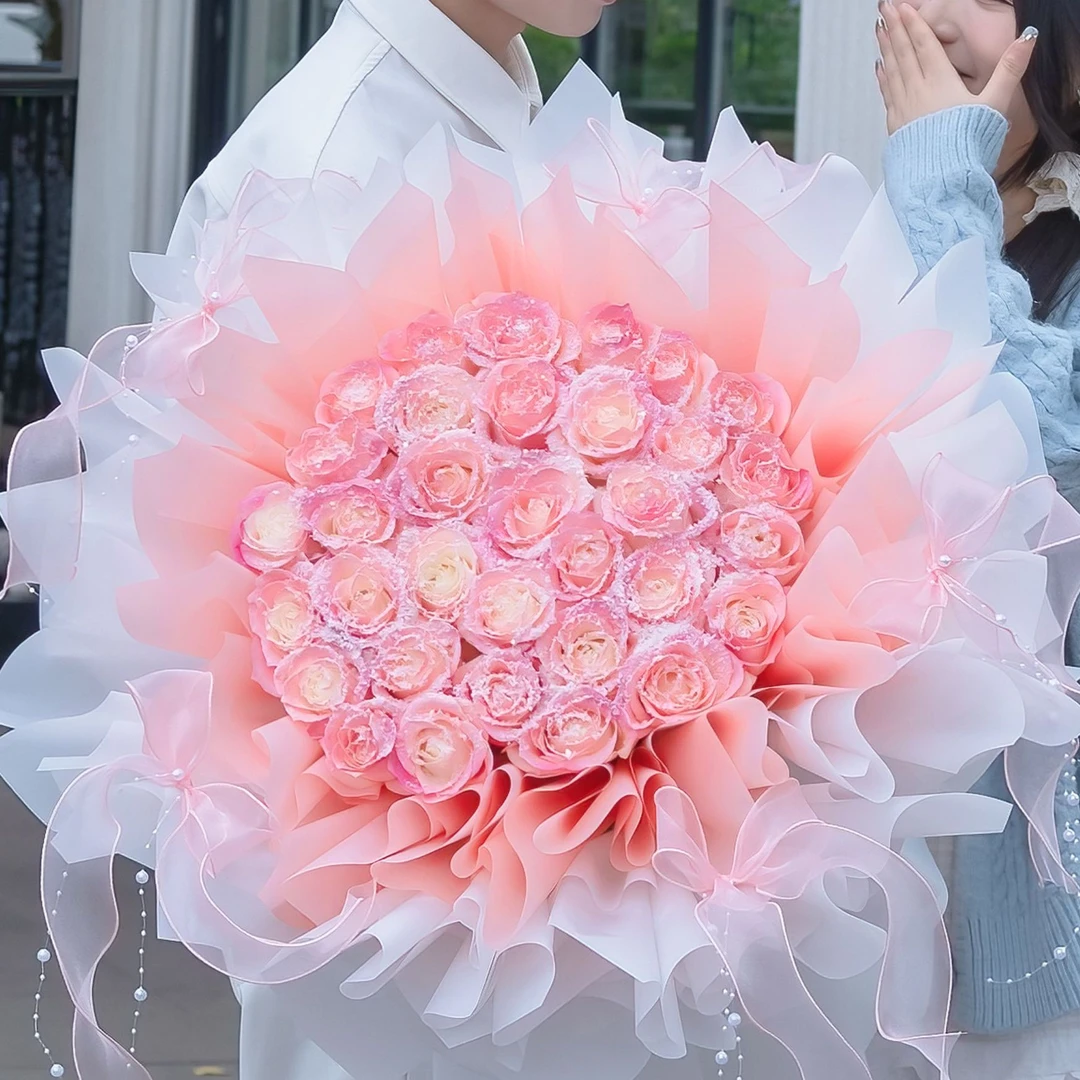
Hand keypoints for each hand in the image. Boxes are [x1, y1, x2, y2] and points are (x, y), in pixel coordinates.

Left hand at [875, 1, 1037, 134]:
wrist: (941, 181)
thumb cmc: (966, 146)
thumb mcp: (995, 103)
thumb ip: (1010, 69)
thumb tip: (1026, 40)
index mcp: (940, 82)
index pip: (924, 45)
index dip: (913, 24)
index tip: (902, 8)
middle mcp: (917, 92)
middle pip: (904, 53)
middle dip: (895, 29)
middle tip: (886, 10)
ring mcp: (903, 110)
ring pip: (892, 71)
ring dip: (886, 48)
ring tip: (880, 30)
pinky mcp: (895, 128)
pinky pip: (887, 95)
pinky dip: (883, 78)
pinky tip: (880, 68)